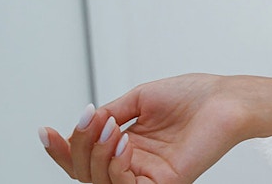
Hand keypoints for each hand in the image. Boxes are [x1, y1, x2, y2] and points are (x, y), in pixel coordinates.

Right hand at [39, 74, 259, 183]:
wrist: (226, 98)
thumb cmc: (194, 96)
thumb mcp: (138, 99)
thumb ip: (108, 114)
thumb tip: (84, 123)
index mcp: (128, 146)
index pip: (85, 158)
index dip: (62, 150)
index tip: (45, 131)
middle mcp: (135, 164)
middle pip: (85, 172)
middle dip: (77, 147)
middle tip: (91, 121)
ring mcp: (149, 177)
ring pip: (99, 180)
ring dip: (95, 152)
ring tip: (111, 127)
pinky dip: (115, 164)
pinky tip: (122, 141)